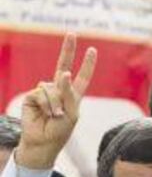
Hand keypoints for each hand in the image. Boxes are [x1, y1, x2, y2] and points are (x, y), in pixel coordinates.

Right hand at [16, 33, 96, 168]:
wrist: (43, 142)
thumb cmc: (60, 131)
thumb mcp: (71, 113)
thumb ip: (68, 93)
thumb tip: (64, 73)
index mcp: (73, 95)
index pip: (82, 77)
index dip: (87, 64)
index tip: (93, 50)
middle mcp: (59, 90)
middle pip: (63, 65)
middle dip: (68, 50)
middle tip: (72, 33)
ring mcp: (45, 91)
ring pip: (53, 87)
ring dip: (56, 103)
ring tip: (55, 116)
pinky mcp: (33, 96)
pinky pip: (42, 93)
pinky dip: (47, 104)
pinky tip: (46, 113)